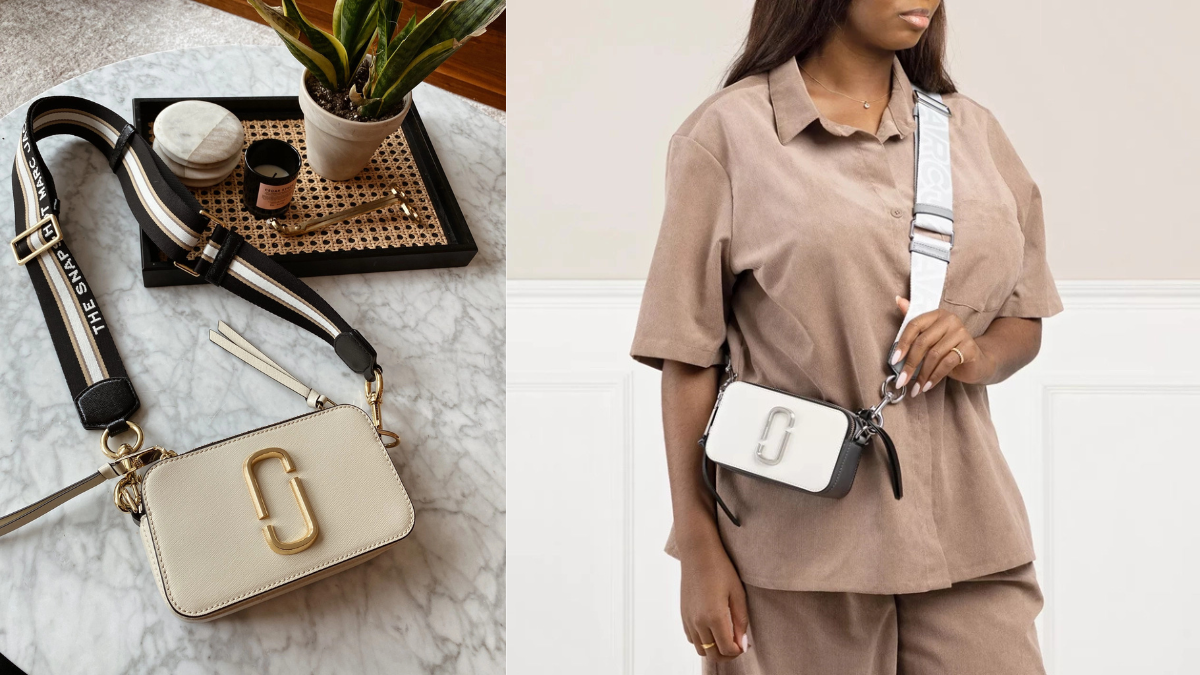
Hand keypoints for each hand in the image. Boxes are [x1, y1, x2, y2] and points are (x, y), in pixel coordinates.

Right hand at [679, 541, 749, 661]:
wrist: (698, 553)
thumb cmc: (721, 569)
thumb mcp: (738, 594)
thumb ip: (740, 622)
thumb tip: (742, 644)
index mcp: (714, 617)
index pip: (727, 649)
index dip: (738, 650)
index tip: (744, 642)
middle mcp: (698, 622)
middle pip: (713, 654)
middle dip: (727, 655)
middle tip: (736, 644)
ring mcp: (688, 619)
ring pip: (701, 650)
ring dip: (714, 649)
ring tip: (725, 637)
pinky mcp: (683, 615)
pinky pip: (692, 639)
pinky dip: (702, 641)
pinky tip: (711, 629)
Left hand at [891, 297, 995, 395]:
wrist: (976, 361)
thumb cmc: (948, 349)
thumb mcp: (930, 338)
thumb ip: (915, 323)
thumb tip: (898, 300)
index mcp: (937, 314)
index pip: (914, 325)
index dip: (902, 343)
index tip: (894, 361)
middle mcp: (950, 320)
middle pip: (923, 342)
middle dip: (910, 364)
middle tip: (901, 380)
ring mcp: (961, 333)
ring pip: (934, 355)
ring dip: (922, 374)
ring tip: (915, 388)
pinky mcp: (969, 347)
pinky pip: (946, 363)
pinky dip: (935, 377)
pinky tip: (928, 386)